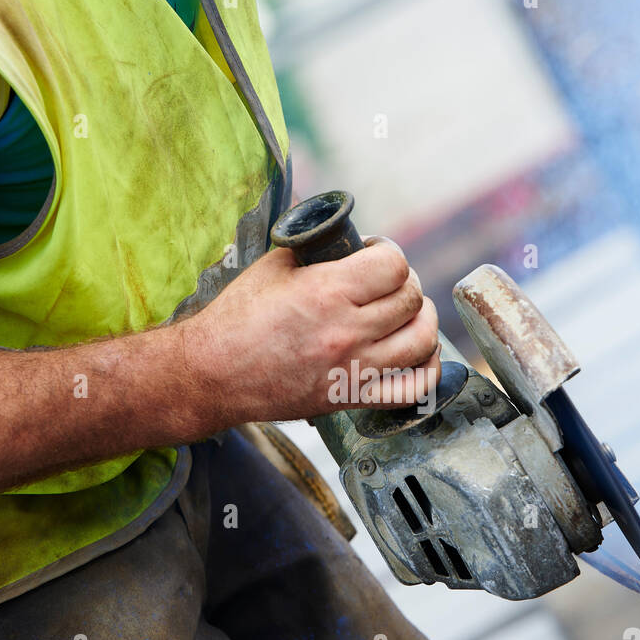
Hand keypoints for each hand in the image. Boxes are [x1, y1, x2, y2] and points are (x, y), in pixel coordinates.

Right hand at [181, 240, 441, 427]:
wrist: (213, 375)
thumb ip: (317, 251)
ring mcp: (353, 369)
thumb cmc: (236, 319)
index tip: (375, 254)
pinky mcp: (351, 398)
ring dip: (422, 320)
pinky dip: (426, 368)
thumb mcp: (274, 266)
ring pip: (422, 341)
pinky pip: (412, 389)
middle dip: (403, 282)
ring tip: (408, 311)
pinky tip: (419, 352)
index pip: (394, 265)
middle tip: (386, 282)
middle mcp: (347, 332)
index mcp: (327, 292)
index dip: (389, 253)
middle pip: (411, 299)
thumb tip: (348, 242)